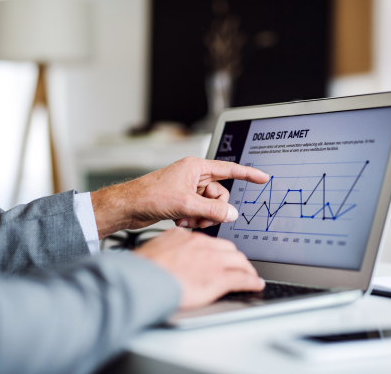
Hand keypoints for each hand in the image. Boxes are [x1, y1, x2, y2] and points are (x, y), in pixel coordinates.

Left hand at [91, 157, 268, 237]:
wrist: (128, 207)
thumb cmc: (149, 196)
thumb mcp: (185, 204)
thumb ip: (212, 211)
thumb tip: (232, 215)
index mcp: (196, 167)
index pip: (229, 170)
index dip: (248, 174)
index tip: (263, 178)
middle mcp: (193, 176)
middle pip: (219, 195)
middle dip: (213, 209)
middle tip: (201, 218)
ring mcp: (187, 189)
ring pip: (209, 206)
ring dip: (202, 217)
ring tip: (187, 221)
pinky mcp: (181, 200)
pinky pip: (198, 211)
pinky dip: (193, 219)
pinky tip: (180, 222)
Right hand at [134, 228, 264, 309]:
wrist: (144, 280)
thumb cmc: (144, 269)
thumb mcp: (155, 247)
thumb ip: (167, 246)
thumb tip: (168, 249)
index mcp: (187, 238)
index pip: (209, 241)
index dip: (217, 251)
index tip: (218, 256)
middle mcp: (202, 246)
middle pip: (228, 249)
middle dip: (234, 258)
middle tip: (237, 266)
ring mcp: (212, 261)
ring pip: (238, 261)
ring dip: (246, 269)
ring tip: (250, 275)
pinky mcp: (218, 278)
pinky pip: (242, 278)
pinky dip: (251, 282)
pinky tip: (255, 284)